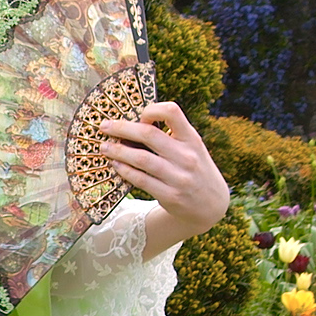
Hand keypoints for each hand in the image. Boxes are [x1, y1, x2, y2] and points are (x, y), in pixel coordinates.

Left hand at [101, 102, 228, 247]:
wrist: (211, 205)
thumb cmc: (195, 169)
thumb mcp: (193, 148)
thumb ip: (172, 135)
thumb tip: (135, 122)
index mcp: (192, 138)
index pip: (172, 111)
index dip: (151, 110)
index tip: (138, 116)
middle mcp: (187, 156)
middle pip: (149, 134)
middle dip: (122, 128)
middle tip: (104, 127)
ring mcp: (179, 177)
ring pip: (141, 159)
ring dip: (118, 151)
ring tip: (104, 147)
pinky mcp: (170, 195)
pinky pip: (141, 180)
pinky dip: (125, 171)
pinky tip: (116, 164)